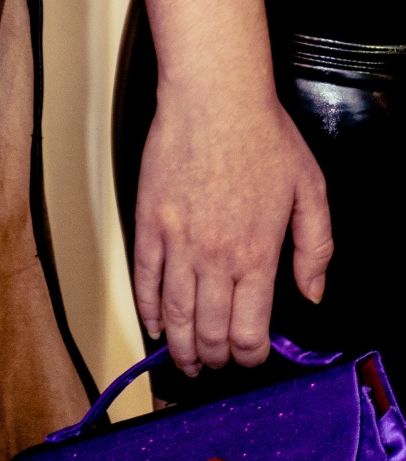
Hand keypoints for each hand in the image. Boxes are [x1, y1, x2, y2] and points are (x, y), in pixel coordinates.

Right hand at [134, 84, 331, 372]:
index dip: (249, 355)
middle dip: (214, 358)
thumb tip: (312, 292)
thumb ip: (316, 248)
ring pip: (176, 314)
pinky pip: (145, 278)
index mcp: (257, 255)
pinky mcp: (149, 221)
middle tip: (214, 364)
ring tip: (185, 360)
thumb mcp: (311, 191)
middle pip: (210, 331)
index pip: (249, 331)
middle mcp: (216, 257)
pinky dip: (149, 308)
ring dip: (181, 347)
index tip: (249, 355)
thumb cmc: (263, 136)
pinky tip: (156, 323)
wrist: (213, 96)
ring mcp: (178, 241)